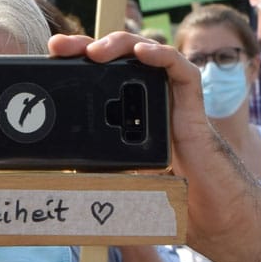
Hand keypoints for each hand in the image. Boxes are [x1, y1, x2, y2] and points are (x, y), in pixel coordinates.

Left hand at [47, 31, 257, 249]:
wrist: (209, 217)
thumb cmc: (170, 202)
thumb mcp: (118, 182)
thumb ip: (94, 173)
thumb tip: (56, 172)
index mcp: (128, 114)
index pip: (101, 76)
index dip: (77, 61)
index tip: (51, 55)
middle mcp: (149, 101)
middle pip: (119, 59)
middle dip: (88, 45)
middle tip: (60, 46)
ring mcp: (172, 102)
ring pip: (147, 55)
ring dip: (119, 44)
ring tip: (94, 51)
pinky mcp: (193, 108)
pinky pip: (181, 71)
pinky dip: (162, 56)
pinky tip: (143, 53)